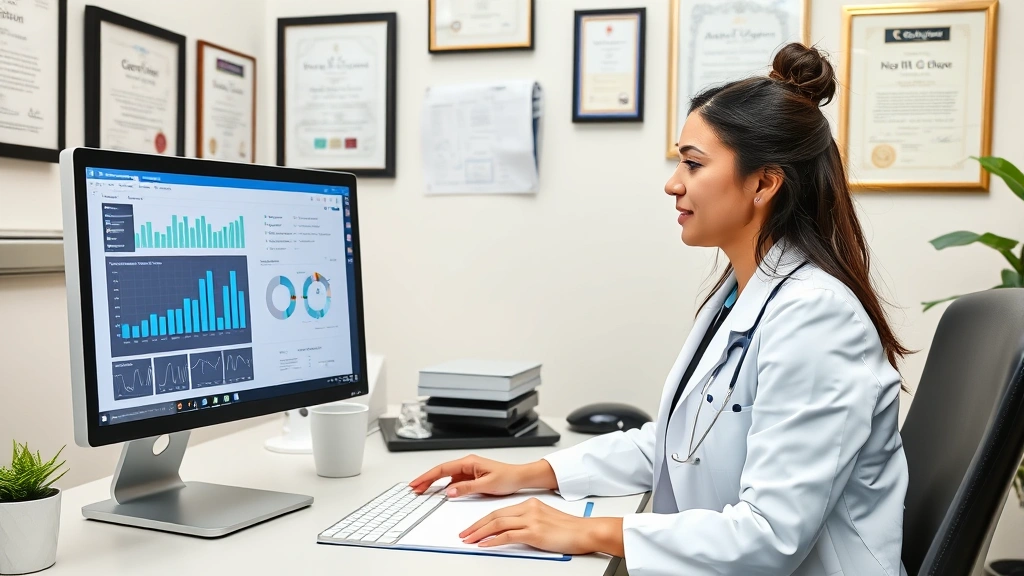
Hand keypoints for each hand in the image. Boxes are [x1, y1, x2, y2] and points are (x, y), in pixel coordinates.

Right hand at [408, 455, 556, 496]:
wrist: (520, 477)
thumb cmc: (507, 477)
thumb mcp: (486, 485)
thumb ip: (466, 488)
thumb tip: (449, 491)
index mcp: (469, 462)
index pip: (442, 469)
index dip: (427, 476)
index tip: (416, 482)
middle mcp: (467, 464)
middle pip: (441, 472)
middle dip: (427, 480)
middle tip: (414, 488)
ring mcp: (468, 471)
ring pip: (446, 477)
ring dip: (434, 484)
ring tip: (423, 491)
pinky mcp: (471, 478)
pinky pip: (454, 482)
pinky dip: (445, 487)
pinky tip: (439, 493)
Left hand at [460, 497, 623, 556]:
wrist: (586, 531)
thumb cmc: (569, 529)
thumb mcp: (545, 520)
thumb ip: (528, 522)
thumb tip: (510, 531)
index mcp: (530, 504)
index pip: (499, 510)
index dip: (483, 520)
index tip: (473, 527)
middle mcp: (528, 509)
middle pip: (495, 515)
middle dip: (476, 525)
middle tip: (464, 534)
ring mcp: (531, 520)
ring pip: (498, 523)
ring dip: (480, 532)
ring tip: (469, 540)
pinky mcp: (534, 532)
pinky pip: (508, 535)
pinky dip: (493, 540)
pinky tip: (484, 544)